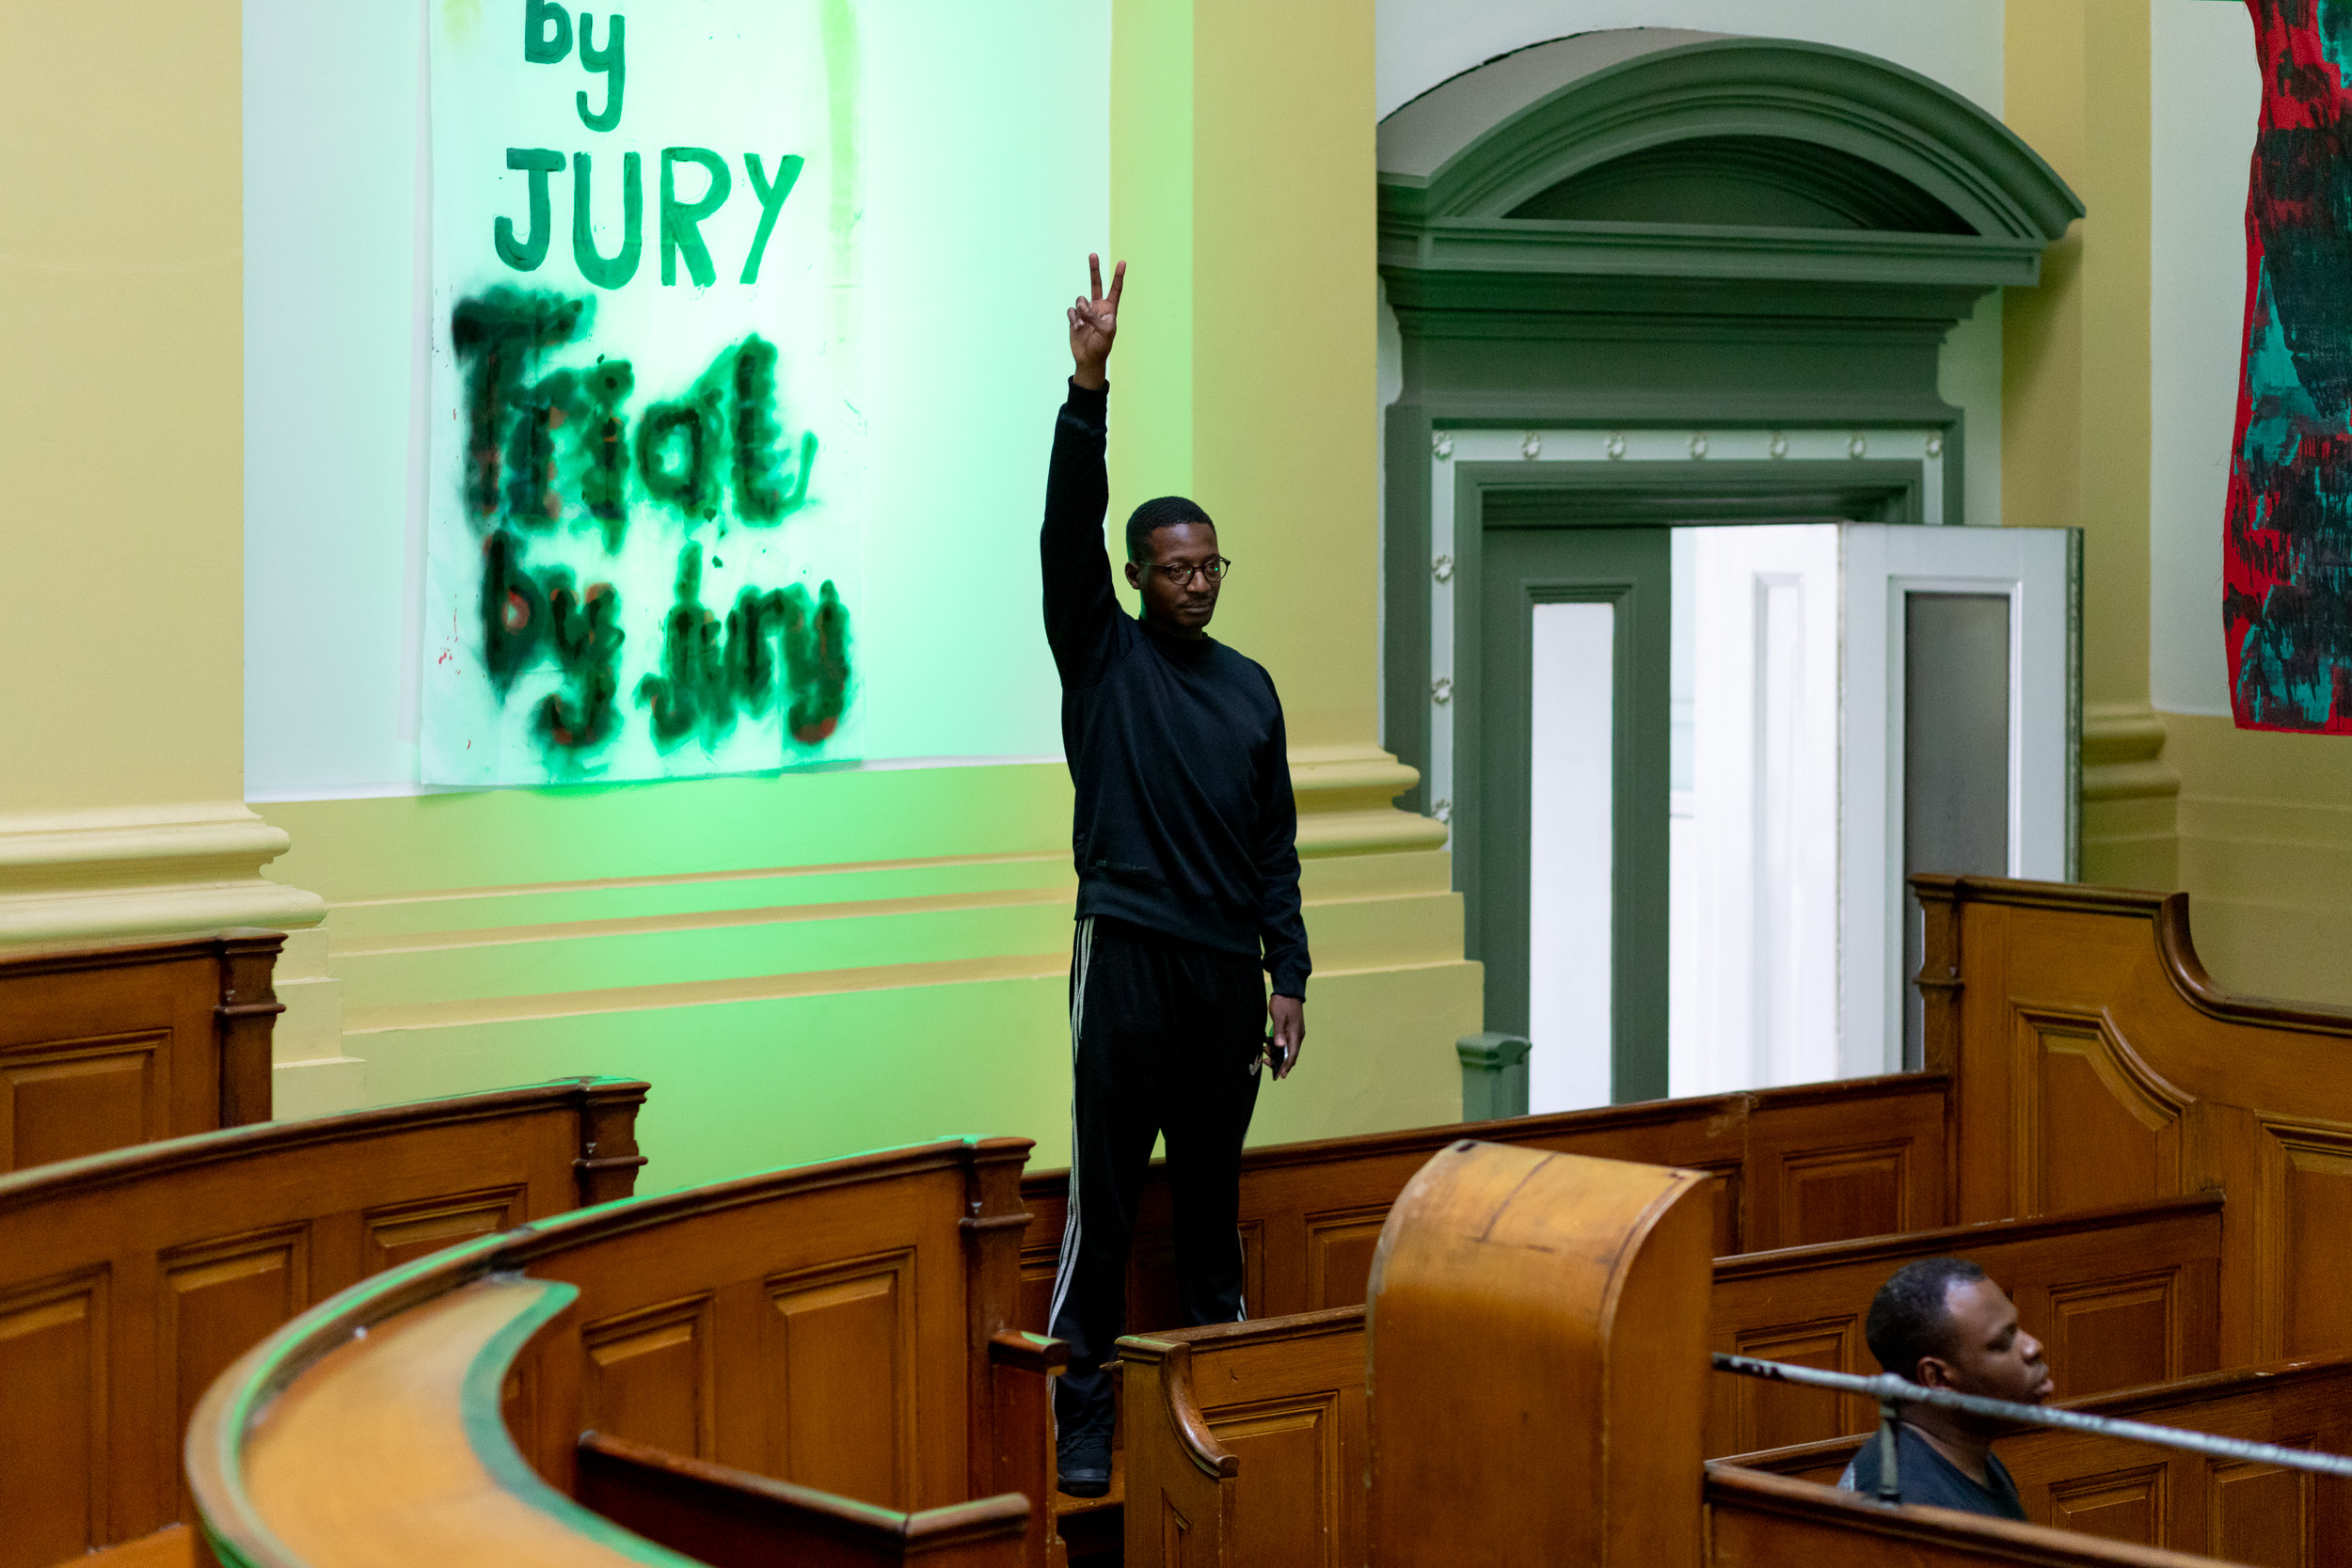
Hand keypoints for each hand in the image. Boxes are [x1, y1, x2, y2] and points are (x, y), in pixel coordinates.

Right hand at [1068, 253, 1123, 389]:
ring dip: (1081, 310)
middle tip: (1093, 254)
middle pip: (1096, 284)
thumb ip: (1095, 316)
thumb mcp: (1105, 332)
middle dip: (1094, 270)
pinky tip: (1077, 327)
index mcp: (1109, 310)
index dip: (1118, 277)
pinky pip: (1071, 310)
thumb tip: (1081, 306)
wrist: (1088, 359)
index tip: (1122, 263)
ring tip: (1083, 323)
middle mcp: (1097, 307)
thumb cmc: (1101, 347)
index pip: (1115, 290)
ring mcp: (1085, 312)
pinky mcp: (1075, 318)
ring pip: (1080, 299)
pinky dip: (1074, 318)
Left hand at [1265, 994, 1304, 1080]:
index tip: (1281, 1075)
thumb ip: (1279, 1032)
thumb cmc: (1283, 1003)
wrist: (1289, 990)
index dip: (1286, 1066)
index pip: (1292, 1054)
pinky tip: (1269, 1043)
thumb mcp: (1278, 1017)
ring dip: (1277, 1052)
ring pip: (1288, 1049)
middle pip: (1290, 1054)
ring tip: (1265, 1050)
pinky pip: (1287, 1042)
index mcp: (1295, 1033)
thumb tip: (1280, 1047)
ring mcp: (1296, 1032)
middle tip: (1267, 1062)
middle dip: (1280, 1061)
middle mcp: (1298, 1035)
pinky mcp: (1292, 1029)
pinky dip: (1279, 1046)